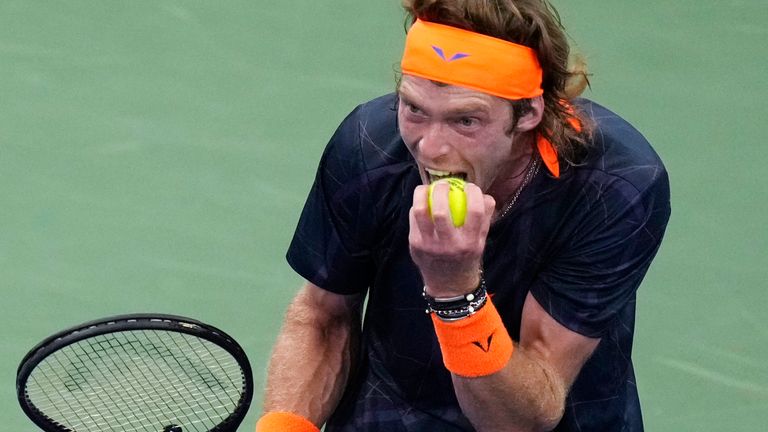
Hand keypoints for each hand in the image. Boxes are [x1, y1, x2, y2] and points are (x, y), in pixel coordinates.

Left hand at [409, 181, 495, 296]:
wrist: (449, 285)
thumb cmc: (467, 257)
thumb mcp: (481, 241)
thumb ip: (484, 218)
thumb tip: (484, 194)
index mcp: (470, 243)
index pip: (475, 211)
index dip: (474, 192)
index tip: (470, 187)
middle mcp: (450, 245)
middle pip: (441, 210)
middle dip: (442, 190)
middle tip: (444, 184)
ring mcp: (429, 246)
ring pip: (420, 212)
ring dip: (422, 194)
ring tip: (427, 188)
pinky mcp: (415, 246)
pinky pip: (413, 219)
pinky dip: (417, 207)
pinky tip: (421, 203)